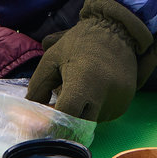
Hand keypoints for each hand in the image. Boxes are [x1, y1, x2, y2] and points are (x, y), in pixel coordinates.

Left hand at [26, 0, 151, 120]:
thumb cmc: (80, 43)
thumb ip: (38, 87)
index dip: (53, 121)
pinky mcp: (124, 106)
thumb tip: (32, 113)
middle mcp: (105, 95)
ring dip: (78, 115)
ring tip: (77, 91)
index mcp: (85, 80)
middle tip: (55, 110)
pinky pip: (101, 117)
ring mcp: (117, 103)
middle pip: (78, 125)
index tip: (43, 120)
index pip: (67, 113)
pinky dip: (91, 111)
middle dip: (64, 122)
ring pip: (89, 123)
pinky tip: (91, 92)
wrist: (118, 32)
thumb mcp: (52, 58)